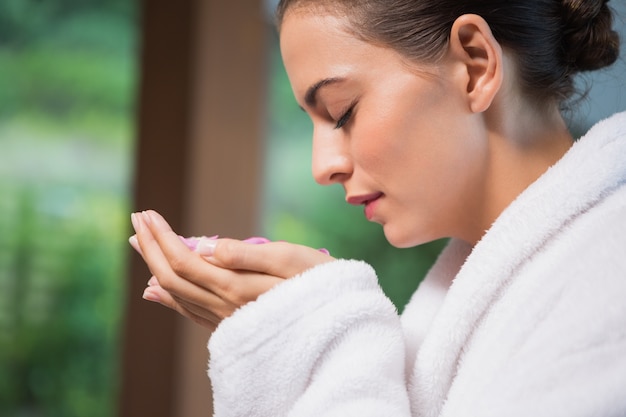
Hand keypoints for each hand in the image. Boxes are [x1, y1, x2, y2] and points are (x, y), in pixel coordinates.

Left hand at [129, 210, 333, 328]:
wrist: (339, 322)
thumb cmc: (319, 282)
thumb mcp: (289, 258)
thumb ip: (245, 254)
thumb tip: (204, 244)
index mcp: (235, 288)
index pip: (183, 260)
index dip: (160, 236)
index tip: (147, 213)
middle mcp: (225, 308)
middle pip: (172, 277)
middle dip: (150, 247)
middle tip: (137, 219)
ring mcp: (226, 321)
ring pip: (177, 294)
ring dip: (154, 266)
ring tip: (140, 242)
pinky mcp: (231, 326)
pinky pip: (190, 311)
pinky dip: (168, 296)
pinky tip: (155, 289)